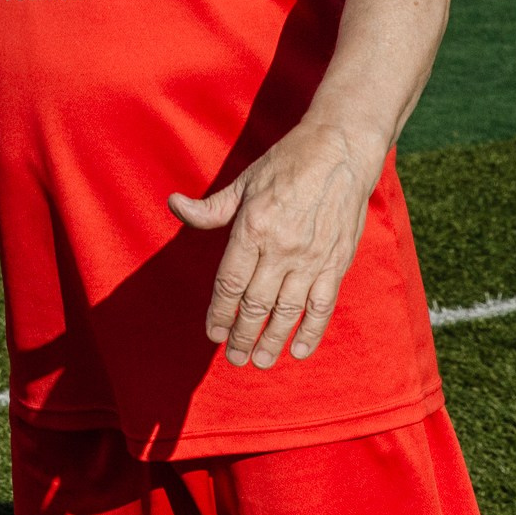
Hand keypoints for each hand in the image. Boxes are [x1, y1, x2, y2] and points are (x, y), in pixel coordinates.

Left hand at [169, 122, 382, 368]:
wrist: (340, 152)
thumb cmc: (286, 165)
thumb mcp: (243, 182)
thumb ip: (212, 208)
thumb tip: (175, 206)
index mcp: (253, 228)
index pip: (229, 283)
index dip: (219, 313)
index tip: (213, 334)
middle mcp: (282, 249)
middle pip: (255, 304)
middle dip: (242, 335)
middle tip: (233, 358)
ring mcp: (312, 258)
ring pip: (288, 311)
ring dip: (272, 340)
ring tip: (259, 361)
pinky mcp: (337, 262)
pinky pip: (323, 306)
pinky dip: (312, 331)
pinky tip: (300, 350)